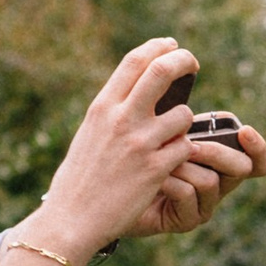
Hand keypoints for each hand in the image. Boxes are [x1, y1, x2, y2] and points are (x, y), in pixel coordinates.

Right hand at [35, 42, 251, 265]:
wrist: (71, 220)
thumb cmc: (79, 180)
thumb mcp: (89, 135)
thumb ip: (113, 113)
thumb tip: (138, 93)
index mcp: (102, 108)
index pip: (134, 61)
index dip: (158, 47)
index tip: (171, 46)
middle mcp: (121, 119)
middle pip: (163, 71)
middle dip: (184, 61)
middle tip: (193, 63)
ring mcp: (140, 143)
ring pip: (183, 114)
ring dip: (184, 122)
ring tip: (173, 136)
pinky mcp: (156, 169)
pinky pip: (186, 148)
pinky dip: (183, 153)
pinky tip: (171, 164)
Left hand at [119, 115, 265, 243]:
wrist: (107, 194)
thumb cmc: (132, 156)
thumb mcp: (157, 130)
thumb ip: (179, 115)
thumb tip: (186, 86)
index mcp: (218, 160)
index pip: (254, 158)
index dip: (257, 146)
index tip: (244, 131)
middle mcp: (218, 182)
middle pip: (243, 169)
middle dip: (218, 153)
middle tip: (192, 145)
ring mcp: (204, 204)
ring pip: (211, 181)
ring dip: (184, 165)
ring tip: (159, 158)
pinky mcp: (187, 220)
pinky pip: (188, 194)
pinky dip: (169, 180)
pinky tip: (152, 178)